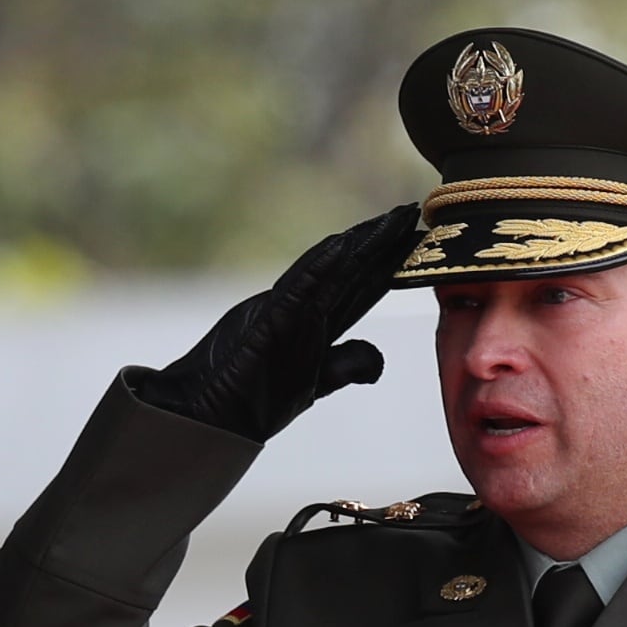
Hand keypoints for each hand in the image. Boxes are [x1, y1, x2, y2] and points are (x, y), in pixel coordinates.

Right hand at [135, 204, 420, 442]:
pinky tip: (343, 246)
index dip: (388, 263)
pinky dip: (319, 267)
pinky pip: (298, 288)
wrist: (211, 415)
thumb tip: (379, 359)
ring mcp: (286, 311)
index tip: (415, 239)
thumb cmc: (254, 400)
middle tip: (409, 211)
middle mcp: (304, 310)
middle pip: (351, 270)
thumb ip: (345, 364)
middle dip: (381, 242)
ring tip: (390, 220)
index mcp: (316, 325)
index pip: (361, 287)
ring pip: (330, 270)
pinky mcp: (268, 319)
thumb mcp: (314, 382)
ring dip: (361, 244)